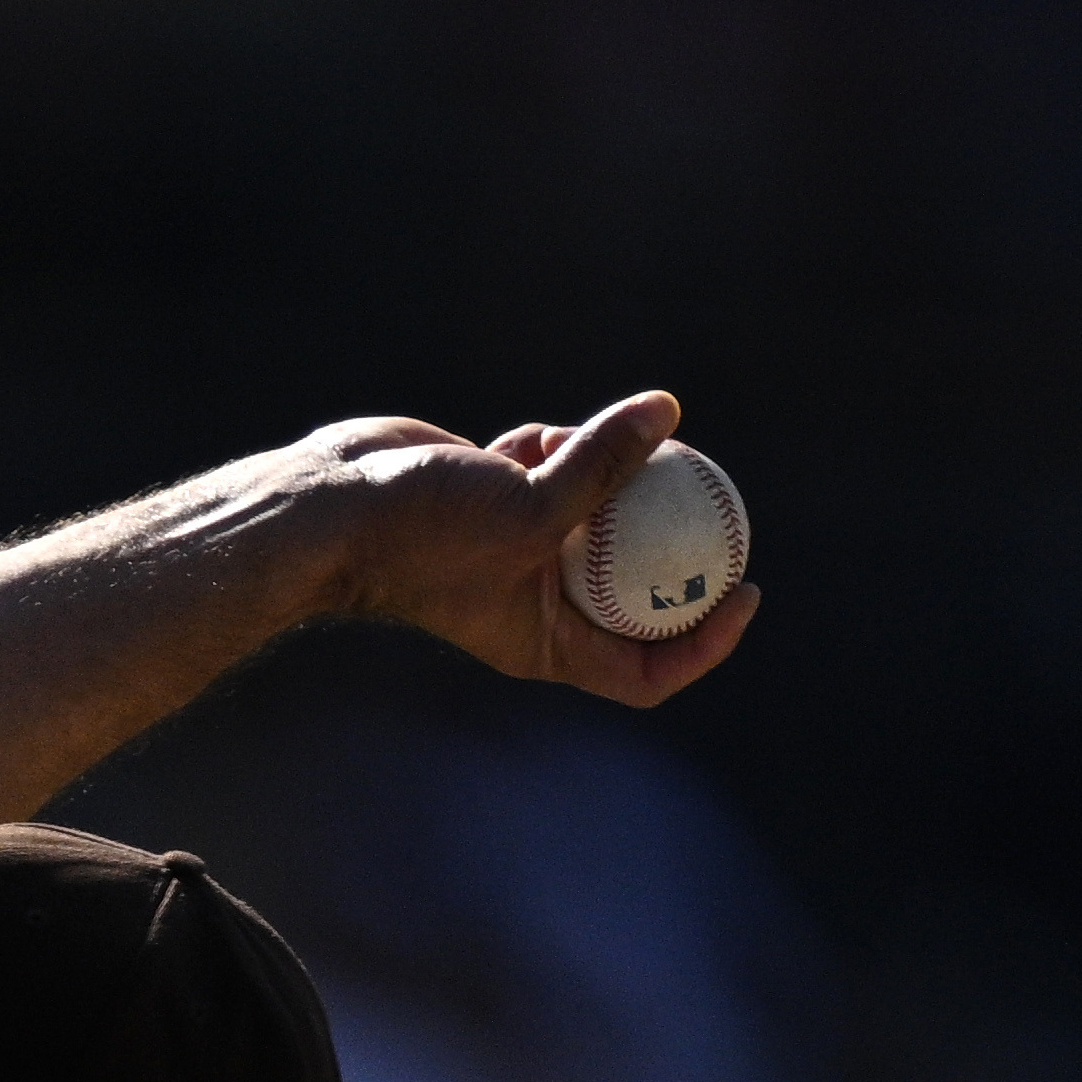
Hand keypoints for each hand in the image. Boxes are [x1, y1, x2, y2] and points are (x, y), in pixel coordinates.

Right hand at [301, 390, 759, 706]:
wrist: (334, 504)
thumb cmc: (421, 533)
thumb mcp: (529, 506)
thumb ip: (604, 464)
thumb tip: (668, 411)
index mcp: (548, 642)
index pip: (646, 669)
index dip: (707, 642)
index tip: (746, 590)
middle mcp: (539, 603)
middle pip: (636, 586)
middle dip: (675, 540)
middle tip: (717, 494)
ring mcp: (521, 549)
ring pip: (599, 511)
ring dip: (604, 471)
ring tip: (584, 444)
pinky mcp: (502, 499)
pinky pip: (555, 467)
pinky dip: (553, 445)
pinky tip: (525, 438)